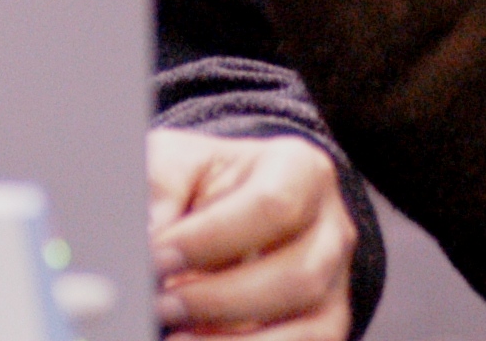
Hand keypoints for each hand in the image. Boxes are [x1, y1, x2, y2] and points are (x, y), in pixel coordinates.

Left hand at [146, 129, 355, 339]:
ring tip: (176, 336)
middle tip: (161, 303)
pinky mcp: (325, 326)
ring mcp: (335, 284)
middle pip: (297, 275)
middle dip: (220, 298)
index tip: (158, 256)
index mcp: (301, 169)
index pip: (272, 204)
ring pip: (307, 329)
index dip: (212, 238)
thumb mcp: (178, 162)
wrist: (223, 209)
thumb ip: (162, 186)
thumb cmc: (202, 183)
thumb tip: (149, 233)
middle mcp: (331, 228)